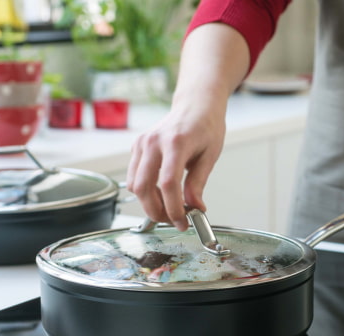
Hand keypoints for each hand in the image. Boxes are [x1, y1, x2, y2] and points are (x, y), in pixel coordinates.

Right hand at [125, 104, 225, 230]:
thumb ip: (198, 183)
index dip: (174, 208)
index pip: (168, 184)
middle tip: (173, 221)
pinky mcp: (137, 147)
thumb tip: (195, 207)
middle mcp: (153, 142)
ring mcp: (142, 143)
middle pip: (143, 187)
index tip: (183, 222)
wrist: (195, 105)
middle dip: (156, 211)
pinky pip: (133, 176)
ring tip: (169, 209)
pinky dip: (144, 191)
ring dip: (149, 203)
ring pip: (134, 185)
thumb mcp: (210, 155)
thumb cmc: (206, 125)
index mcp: (176, 142)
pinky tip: (161, 194)